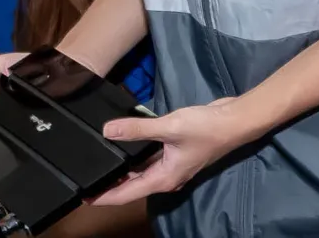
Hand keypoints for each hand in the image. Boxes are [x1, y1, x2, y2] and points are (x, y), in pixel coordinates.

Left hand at [90, 98, 258, 206]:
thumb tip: (107, 131)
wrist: (235, 120)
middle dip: (109, 184)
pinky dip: (135, 154)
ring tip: (98, 161)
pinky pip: (149, 158)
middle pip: (131, 186)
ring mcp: (171, 165)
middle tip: (86, 178)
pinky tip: (124, 143)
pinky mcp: (174, 152)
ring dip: (121, 169)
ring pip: (140, 171)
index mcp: (163, 179)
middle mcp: (165, 177)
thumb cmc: (206, 129)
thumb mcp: (169, 127)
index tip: (84, 196)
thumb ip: (137, 129)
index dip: (104, 197)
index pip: (126, 194)